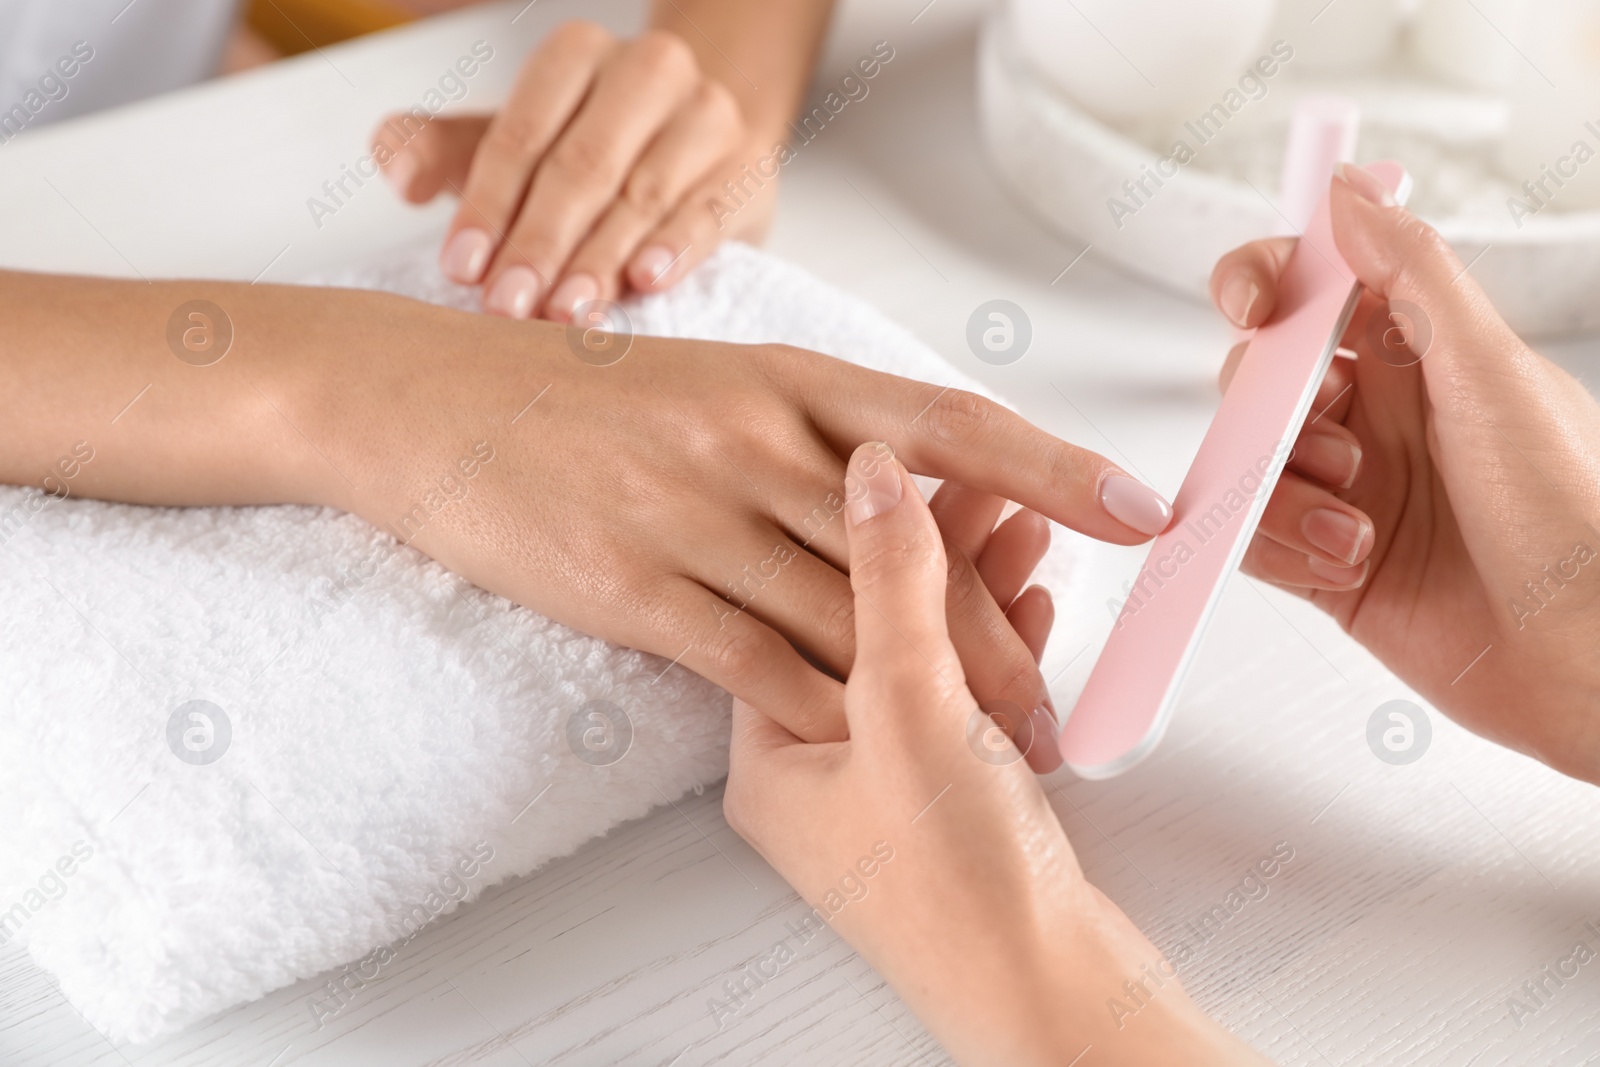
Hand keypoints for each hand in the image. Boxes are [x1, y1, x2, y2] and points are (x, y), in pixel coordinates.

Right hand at [288, 302, 1173, 760]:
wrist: (432, 403)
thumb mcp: (710, 378)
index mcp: (785, 374)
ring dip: (925, 691)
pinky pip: (752, 661)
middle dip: (999, 632)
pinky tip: (861, 743)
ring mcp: (693, 511)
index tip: (1140, 510)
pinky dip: (815, 707)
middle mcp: (752, 437)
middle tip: (1065, 696)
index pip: (949, 424)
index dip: (1053, 469)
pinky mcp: (636, 587)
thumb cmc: (580, 393)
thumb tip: (908, 476)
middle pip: (912, 547)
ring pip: (844, 615)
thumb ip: (809, 427)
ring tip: (991, 746)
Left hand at [374, 21, 770, 321]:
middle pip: (583, 166)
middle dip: (539, 243)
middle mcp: (648, 71)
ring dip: (597, 260)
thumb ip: (446, 151)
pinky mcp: (746, 170)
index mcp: (578, 55)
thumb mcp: (514, 140)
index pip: (524, 132)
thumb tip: (401, 173)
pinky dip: (675, 249)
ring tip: (562, 312)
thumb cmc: (592, 147)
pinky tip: (645, 281)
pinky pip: (706, 212)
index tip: (462, 267)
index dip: (489, 204)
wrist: (699, 139)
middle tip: (506, 306)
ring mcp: (706, 117)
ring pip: (642, 195)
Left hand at [725, 444, 1269, 1066]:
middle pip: (867, 626)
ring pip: (927, 659)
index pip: (796, 608)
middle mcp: (817, 775)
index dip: (855, 532)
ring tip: (1026, 524)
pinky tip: (1036, 602)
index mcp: (769, 759)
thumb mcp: (911, 709)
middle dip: (935, 554)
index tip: (909, 469)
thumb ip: (888, 582)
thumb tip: (872, 473)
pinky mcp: (950, 803)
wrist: (1048, 997)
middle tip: (988, 485)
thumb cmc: (960, 893)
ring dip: (978, 593)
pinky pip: (968, 700)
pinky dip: (1003, 648)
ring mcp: (886, 791)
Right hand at [1211, 163, 1599, 782]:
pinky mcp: (1324, 563)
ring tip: (1356, 523)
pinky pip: (1252, 538)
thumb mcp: (1493, 372)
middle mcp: (1380, 417)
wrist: (1588, 660)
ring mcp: (1348, 491)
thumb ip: (1411, 274)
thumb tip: (1349, 192)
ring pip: (1249, 462)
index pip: (1317, 289)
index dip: (1268, 282)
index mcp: (1422, 354)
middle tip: (1328, 439)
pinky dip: (1283, 547)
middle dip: (1273, 408)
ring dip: (1285, 491)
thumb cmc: (1574, 517)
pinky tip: (1346, 561)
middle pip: (1262, 378)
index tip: (1252, 300)